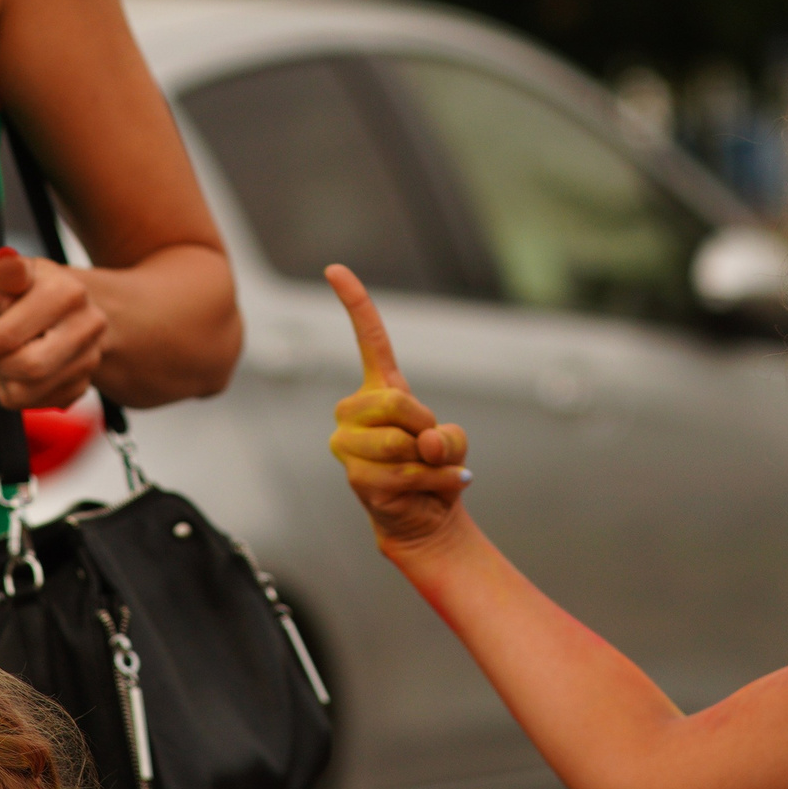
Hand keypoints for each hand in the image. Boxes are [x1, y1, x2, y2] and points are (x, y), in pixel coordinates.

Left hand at [0, 247, 108, 408]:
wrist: (76, 309)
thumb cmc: (35, 288)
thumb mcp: (20, 273)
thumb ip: (9, 272)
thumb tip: (4, 258)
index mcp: (66, 294)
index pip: (6, 333)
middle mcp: (87, 327)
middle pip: (25, 368)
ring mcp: (90, 359)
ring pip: (28, 394)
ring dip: (3, 381)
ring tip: (6, 357)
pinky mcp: (83, 385)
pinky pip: (38, 405)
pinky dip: (18, 392)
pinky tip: (23, 371)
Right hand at [327, 264, 470, 551]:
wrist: (426, 519)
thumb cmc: (436, 469)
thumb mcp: (453, 443)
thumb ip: (445, 437)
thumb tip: (423, 445)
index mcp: (380, 390)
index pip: (369, 339)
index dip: (354, 302)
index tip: (335, 269)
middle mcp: (354, 412)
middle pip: (395, 401)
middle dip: (425, 426)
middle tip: (432, 447)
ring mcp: (348, 444)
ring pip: (400, 442)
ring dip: (432, 462)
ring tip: (433, 472)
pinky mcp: (356, 477)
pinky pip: (406, 473)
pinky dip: (436, 481)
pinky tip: (440, 488)